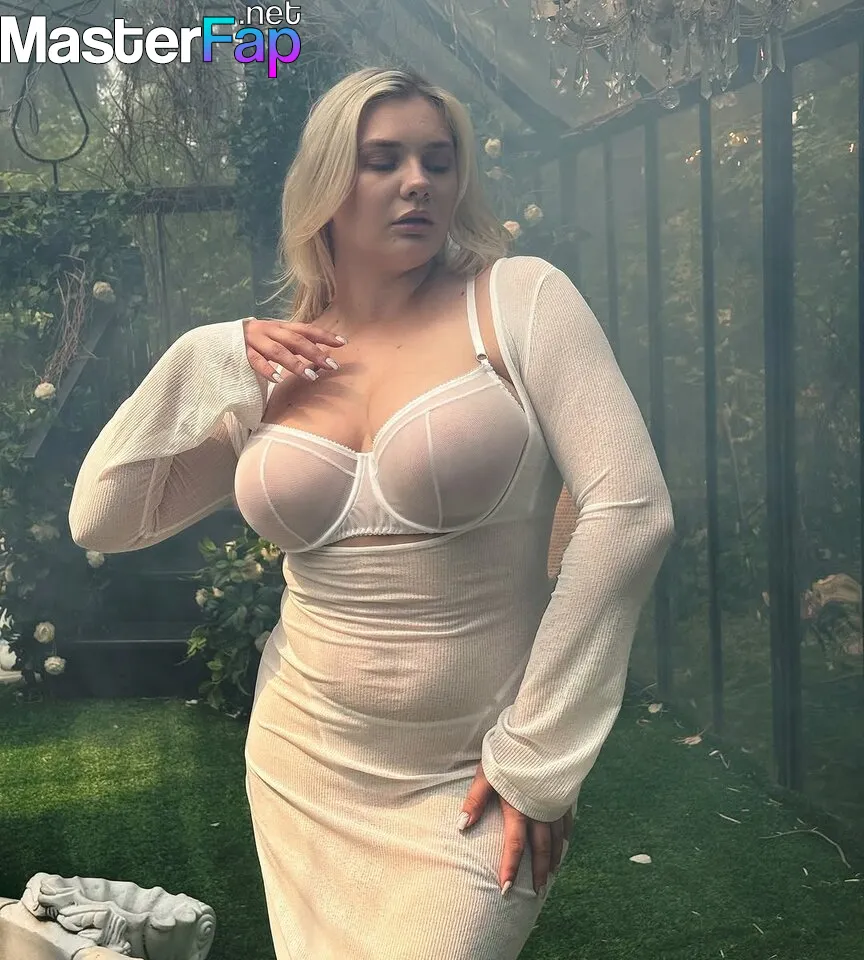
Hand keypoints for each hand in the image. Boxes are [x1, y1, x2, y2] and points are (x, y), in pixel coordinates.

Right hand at [242, 317, 347, 384]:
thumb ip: (297, 344)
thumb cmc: (258, 341)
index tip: (343, 343)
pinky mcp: (242, 353)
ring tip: (311, 376)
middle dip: (315, 352)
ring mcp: (256, 341)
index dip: (324, 335)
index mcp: (281, 326)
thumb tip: (323, 353)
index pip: (306, 329)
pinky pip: (256, 362)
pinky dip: (267, 370)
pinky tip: (277, 379)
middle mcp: (270, 331)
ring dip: (296, 364)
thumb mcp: (278, 338)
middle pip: (295, 340)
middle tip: (332, 365)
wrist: (221, 337)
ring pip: (278, 352)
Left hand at [458, 762, 572, 897]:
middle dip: (537, 872)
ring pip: (557, 839)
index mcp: (519, 808)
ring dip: (553, 859)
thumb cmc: (508, 753)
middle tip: (536, 892)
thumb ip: (475, 800)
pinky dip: (565, 836)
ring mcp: (554, 805)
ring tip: (550, 875)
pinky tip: (564, 843)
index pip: (514, 845)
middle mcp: (539, 811)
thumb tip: (461, 826)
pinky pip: (566, 821)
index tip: (505, 889)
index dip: (509, 868)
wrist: (540, 735)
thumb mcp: (487, 774)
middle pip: (541, 849)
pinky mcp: (562, 795)